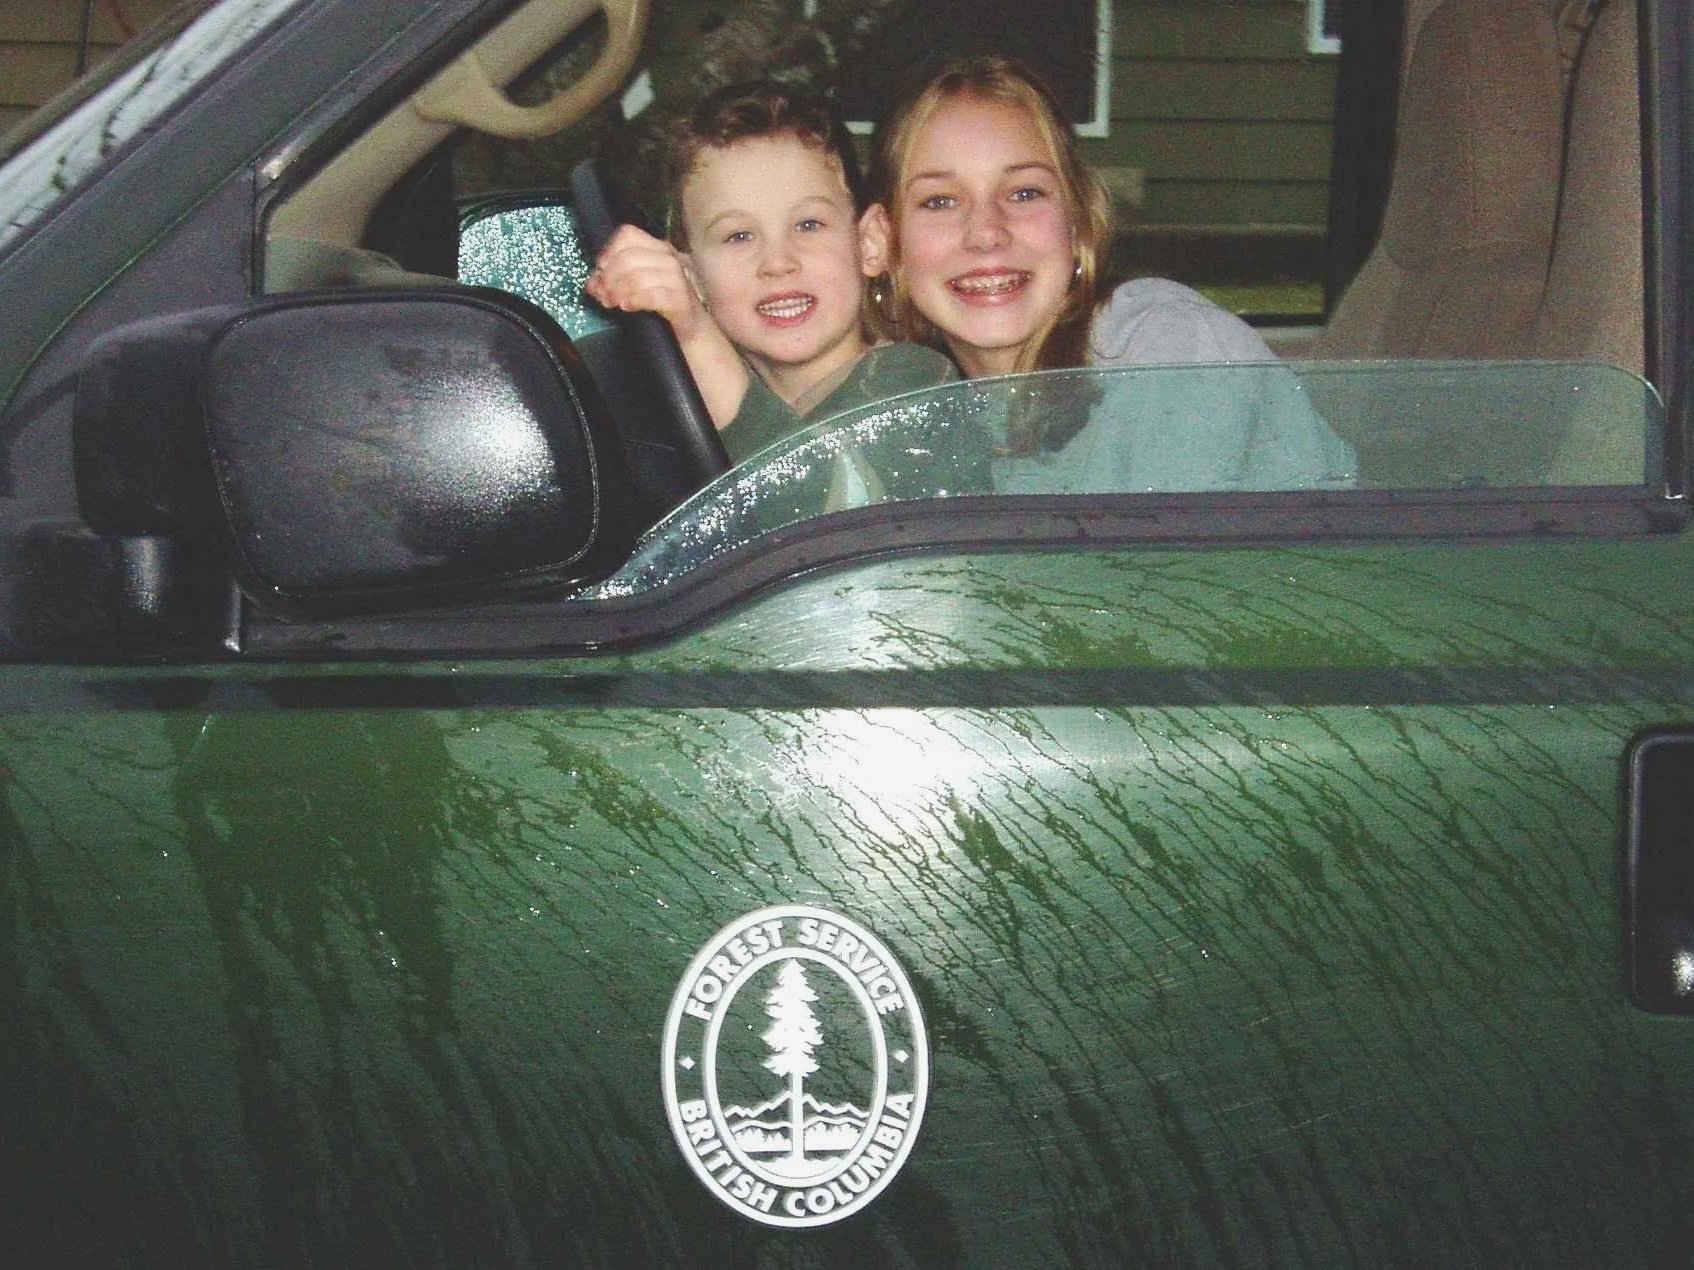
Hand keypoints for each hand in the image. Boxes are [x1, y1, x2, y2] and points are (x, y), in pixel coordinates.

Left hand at [584, 224, 708, 343]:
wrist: (693, 331)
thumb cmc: (663, 306)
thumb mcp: (637, 288)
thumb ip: (614, 281)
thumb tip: (593, 283)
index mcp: (659, 249)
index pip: (629, 235)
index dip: (609, 251)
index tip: (600, 270)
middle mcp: (670, 259)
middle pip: (629, 257)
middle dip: (609, 277)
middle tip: (602, 295)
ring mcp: (679, 279)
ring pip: (638, 276)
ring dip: (618, 291)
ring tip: (611, 303)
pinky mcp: (682, 300)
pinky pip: (653, 295)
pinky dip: (635, 300)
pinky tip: (627, 307)